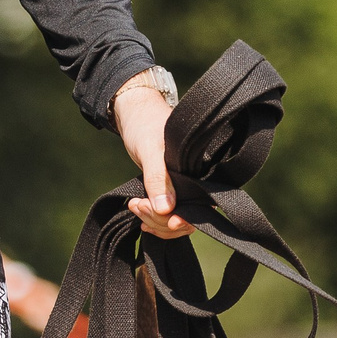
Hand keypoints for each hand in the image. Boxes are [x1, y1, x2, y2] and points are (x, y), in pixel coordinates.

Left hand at [114, 78, 193, 239]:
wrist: (136, 115)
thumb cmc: (147, 124)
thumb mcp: (151, 150)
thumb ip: (158, 178)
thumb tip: (166, 210)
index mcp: (202, 171)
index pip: (202, 206)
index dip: (187, 218)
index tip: (170, 222)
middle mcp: (197, 182)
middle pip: (187, 217)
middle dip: (161, 219)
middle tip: (137, 205)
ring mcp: (183, 187)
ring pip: (175, 219)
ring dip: (154, 220)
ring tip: (134, 205)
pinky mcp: (170, 190)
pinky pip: (167, 214)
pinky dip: (153, 218)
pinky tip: (140, 214)